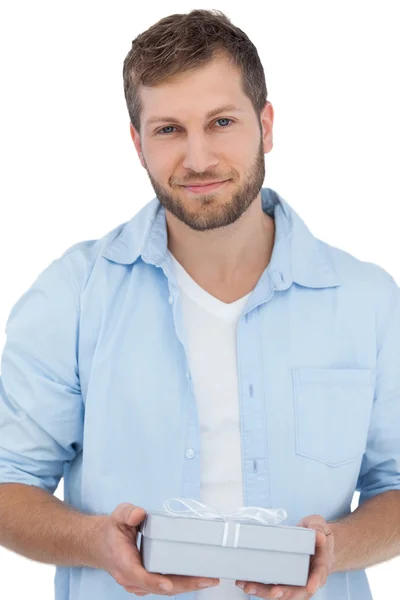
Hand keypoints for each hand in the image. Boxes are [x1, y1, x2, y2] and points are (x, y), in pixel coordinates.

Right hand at [95, 502, 219, 595]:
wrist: (101, 545)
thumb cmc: (112, 531)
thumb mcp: (118, 516)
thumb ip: (128, 513)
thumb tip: (139, 514)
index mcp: (124, 563)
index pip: (140, 576)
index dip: (155, 581)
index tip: (169, 585)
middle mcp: (131, 579)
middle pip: (160, 587)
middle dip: (185, 585)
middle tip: (207, 579)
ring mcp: (139, 584)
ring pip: (165, 590)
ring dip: (187, 586)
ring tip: (208, 579)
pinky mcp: (146, 583)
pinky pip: (165, 586)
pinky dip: (181, 584)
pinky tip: (197, 579)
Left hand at [235, 515, 334, 598]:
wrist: (316, 541)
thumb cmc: (317, 533)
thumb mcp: (319, 526)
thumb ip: (318, 529)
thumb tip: (319, 535)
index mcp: (320, 564)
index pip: (320, 573)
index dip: (316, 581)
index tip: (311, 586)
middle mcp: (308, 576)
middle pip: (299, 590)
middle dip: (285, 593)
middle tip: (274, 592)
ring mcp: (294, 579)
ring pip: (283, 592)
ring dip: (265, 592)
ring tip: (249, 587)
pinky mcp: (282, 578)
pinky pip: (272, 585)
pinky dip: (259, 587)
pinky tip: (245, 583)